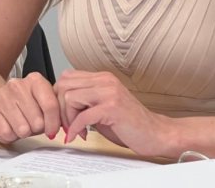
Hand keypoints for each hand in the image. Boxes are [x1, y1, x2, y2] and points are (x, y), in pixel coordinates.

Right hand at [0, 72, 61, 143]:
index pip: (50, 105)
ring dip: (23, 133)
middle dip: (36, 129)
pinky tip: (8, 125)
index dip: (54, 124)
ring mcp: (2, 95)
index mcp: (35, 80)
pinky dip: (9, 135)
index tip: (52, 131)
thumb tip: (68, 125)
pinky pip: (7, 133)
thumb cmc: (25, 106)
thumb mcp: (42, 103)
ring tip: (20, 124)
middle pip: (37, 121)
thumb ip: (56, 111)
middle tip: (31, 124)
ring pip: (22, 129)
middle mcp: (18, 84)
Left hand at [56, 70, 173, 156]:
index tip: (62, 115)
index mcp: (101, 77)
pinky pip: (82, 116)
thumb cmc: (128, 123)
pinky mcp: (112, 108)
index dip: (58, 97)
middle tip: (66, 125)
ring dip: (68, 118)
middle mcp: (104, 80)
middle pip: (64, 86)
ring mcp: (109, 92)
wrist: (156, 134)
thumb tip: (58, 104)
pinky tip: (79, 136)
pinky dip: (75, 128)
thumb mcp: (101, 105)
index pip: (66, 77)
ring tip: (77, 130)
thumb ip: (83, 99)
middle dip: (59, 108)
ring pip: (70, 98)